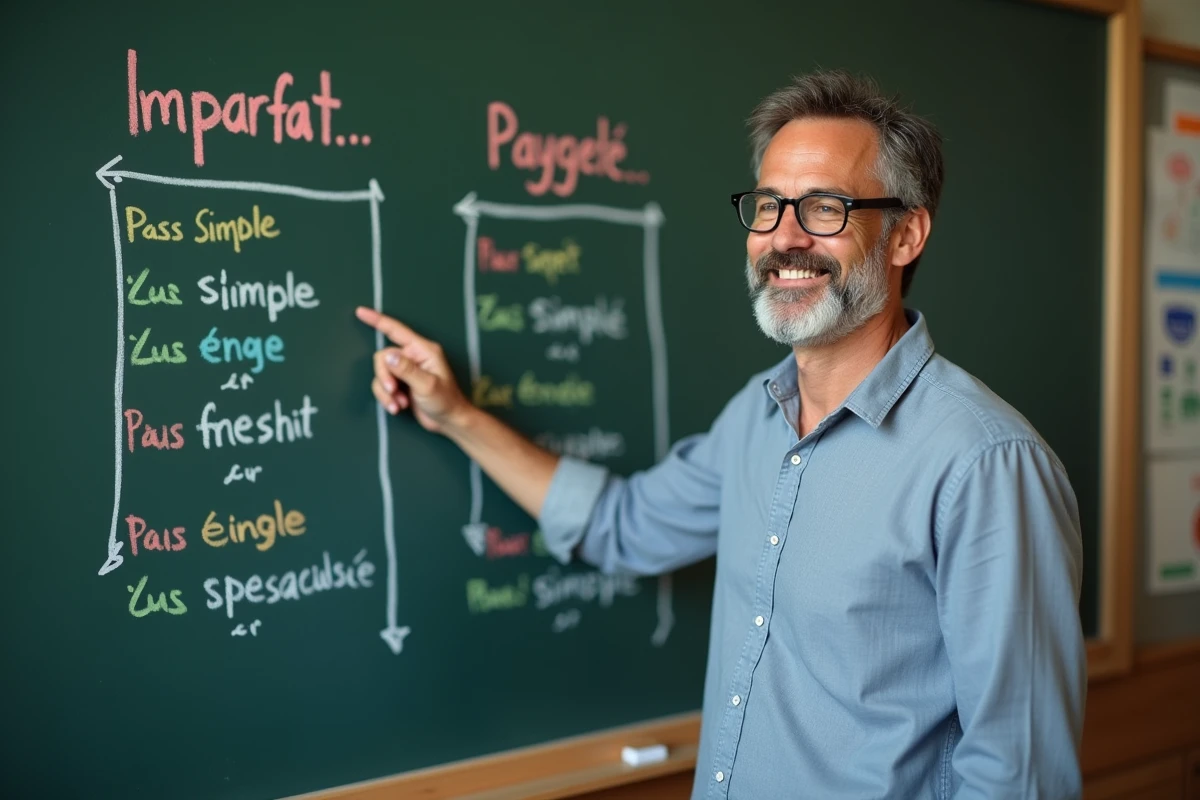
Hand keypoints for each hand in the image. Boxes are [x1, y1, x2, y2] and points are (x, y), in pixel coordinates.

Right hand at [355, 306, 470, 434]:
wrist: (448, 421)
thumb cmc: (445, 401)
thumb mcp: (427, 385)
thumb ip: (406, 369)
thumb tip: (386, 356)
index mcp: (422, 350)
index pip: (396, 330)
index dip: (377, 320)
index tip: (360, 312)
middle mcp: (413, 357)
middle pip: (383, 358)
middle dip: (384, 376)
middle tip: (393, 392)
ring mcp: (406, 371)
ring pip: (381, 374)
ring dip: (386, 392)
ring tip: (398, 404)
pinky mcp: (401, 384)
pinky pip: (383, 386)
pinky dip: (387, 398)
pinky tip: (398, 407)